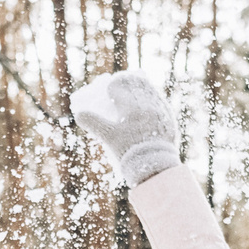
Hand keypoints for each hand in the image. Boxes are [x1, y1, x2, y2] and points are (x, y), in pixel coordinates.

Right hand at [70, 70, 180, 187]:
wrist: (154, 166)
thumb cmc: (128, 150)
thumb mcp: (108, 137)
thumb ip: (93, 123)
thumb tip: (79, 114)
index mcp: (132, 105)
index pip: (121, 85)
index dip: (114, 85)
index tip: (109, 88)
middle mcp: (149, 104)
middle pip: (137, 84)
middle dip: (127, 83)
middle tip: (121, 85)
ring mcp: (161, 111)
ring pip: (151, 91)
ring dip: (141, 88)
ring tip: (135, 91)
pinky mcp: (169, 119)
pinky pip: (161, 102)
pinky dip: (153, 100)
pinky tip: (149, 104)